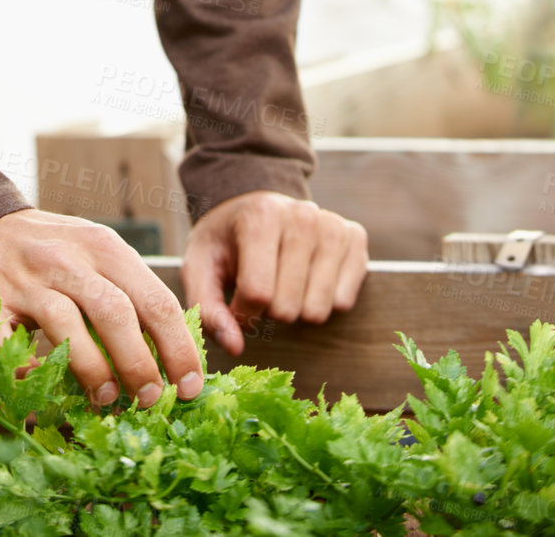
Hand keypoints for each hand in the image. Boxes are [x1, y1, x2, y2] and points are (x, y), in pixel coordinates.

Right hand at [0, 208, 202, 408]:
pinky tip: (41, 385)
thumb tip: (174, 357)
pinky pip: (10, 345)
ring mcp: (25, 279)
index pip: (155, 300)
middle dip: (140, 364)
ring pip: (68, 326)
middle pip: (116, 313)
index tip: (191, 387)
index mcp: (103, 247)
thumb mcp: (96, 254)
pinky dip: (28, 372)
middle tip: (150, 399)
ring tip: (107, 398)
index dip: (178, 348)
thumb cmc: (52, 252)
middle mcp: (66, 258)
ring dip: (93, 371)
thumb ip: (129, 293)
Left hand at [181, 191, 367, 355]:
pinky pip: (344, 302)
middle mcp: (302, 215)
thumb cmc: (225, 242)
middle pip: (288, 306)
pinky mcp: (355, 238)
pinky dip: (323, 301)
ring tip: (283, 283)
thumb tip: (234, 347)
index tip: (236, 303)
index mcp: (261, 216)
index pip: (258, 293)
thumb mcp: (199, 267)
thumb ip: (207, 308)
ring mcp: (333, 225)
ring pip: (318, 309)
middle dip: (269, 311)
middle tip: (262, 288)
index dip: (242, 313)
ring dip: (296, 308)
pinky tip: (308, 279)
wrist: (254, 207)